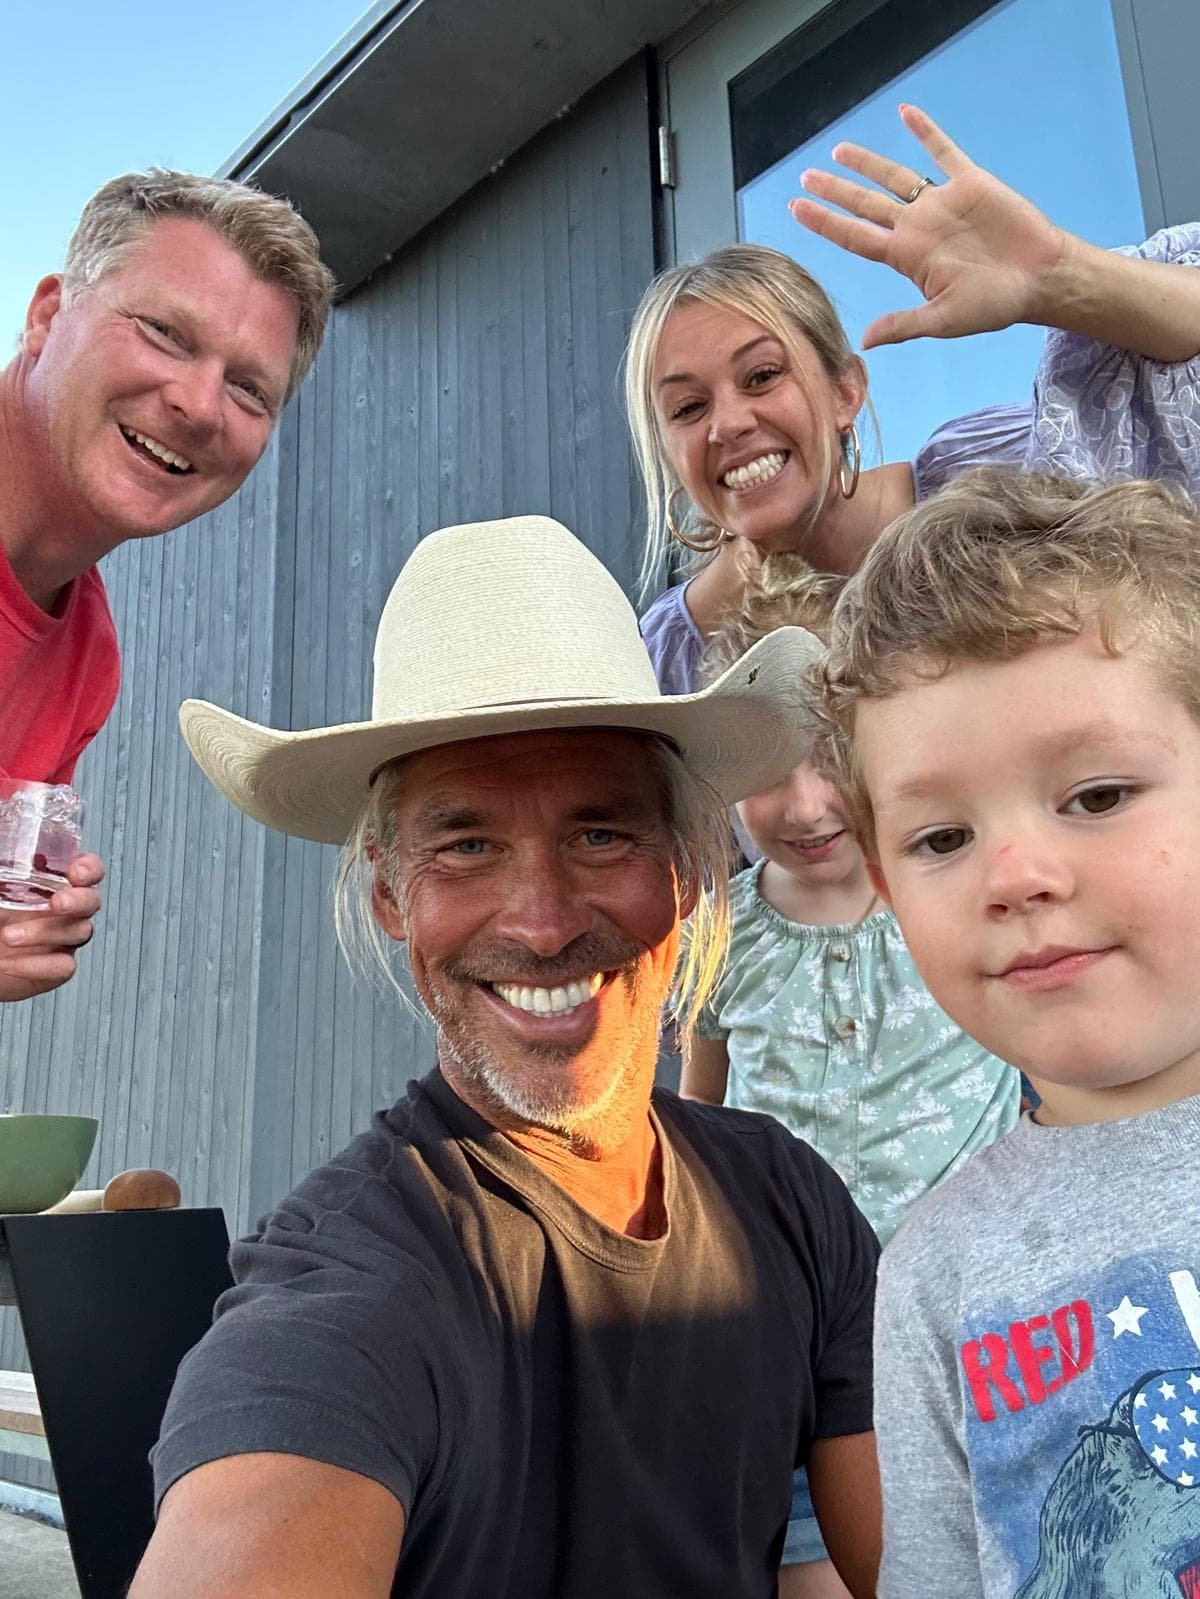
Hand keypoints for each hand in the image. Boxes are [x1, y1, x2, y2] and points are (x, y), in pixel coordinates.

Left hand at [0, 853, 103, 1002]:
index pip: (89, 870)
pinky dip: (36, 964)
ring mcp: (63, 939)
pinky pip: (63, 966)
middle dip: (78, 900)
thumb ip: (4, 868)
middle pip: (92, 901)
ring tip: (9, 936)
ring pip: (79, 933)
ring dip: (44, 933)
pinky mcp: (56, 968)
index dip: (90, 869)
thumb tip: (2, 835)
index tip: (76, 872)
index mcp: (54, 885)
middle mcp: (66, 911)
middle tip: (56, 903)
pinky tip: (10, 962)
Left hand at [789, 103, 1067, 348]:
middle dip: (835, 192)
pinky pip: (943, 151)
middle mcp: (917, 227)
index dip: (826, 223)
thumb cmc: (994, 305)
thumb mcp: (945, 319)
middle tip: (805, 178)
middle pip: (866, 204)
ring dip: (868, 163)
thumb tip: (865, 341)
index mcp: (907, 257)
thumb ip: (905, 324)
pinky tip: (904, 113)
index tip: (797, 209)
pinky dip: (925, 132)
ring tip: (839, 151)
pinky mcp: (970, 183)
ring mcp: (941, 203)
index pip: (855, 237)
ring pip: (896, 177)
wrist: (1040, 279)